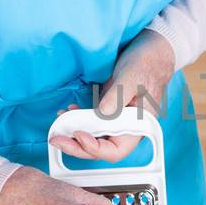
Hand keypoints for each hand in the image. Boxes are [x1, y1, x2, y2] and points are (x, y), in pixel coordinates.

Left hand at [50, 29, 175, 164]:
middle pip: (100, 148)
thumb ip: (117, 97)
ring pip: (93, 137)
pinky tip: (67, 112)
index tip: (79, 135)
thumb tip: (102, 113)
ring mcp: (116, 120)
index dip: (96, 148)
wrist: (149, 54)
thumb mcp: (131, 78)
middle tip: (56, 139)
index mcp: (138, 126)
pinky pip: (91, 123)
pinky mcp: (108, 111)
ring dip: (73, 134)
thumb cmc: (146, 65)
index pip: (116, 150)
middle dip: (77, 146)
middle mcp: (126, 128)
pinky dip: (77, 120)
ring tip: (58, 125)